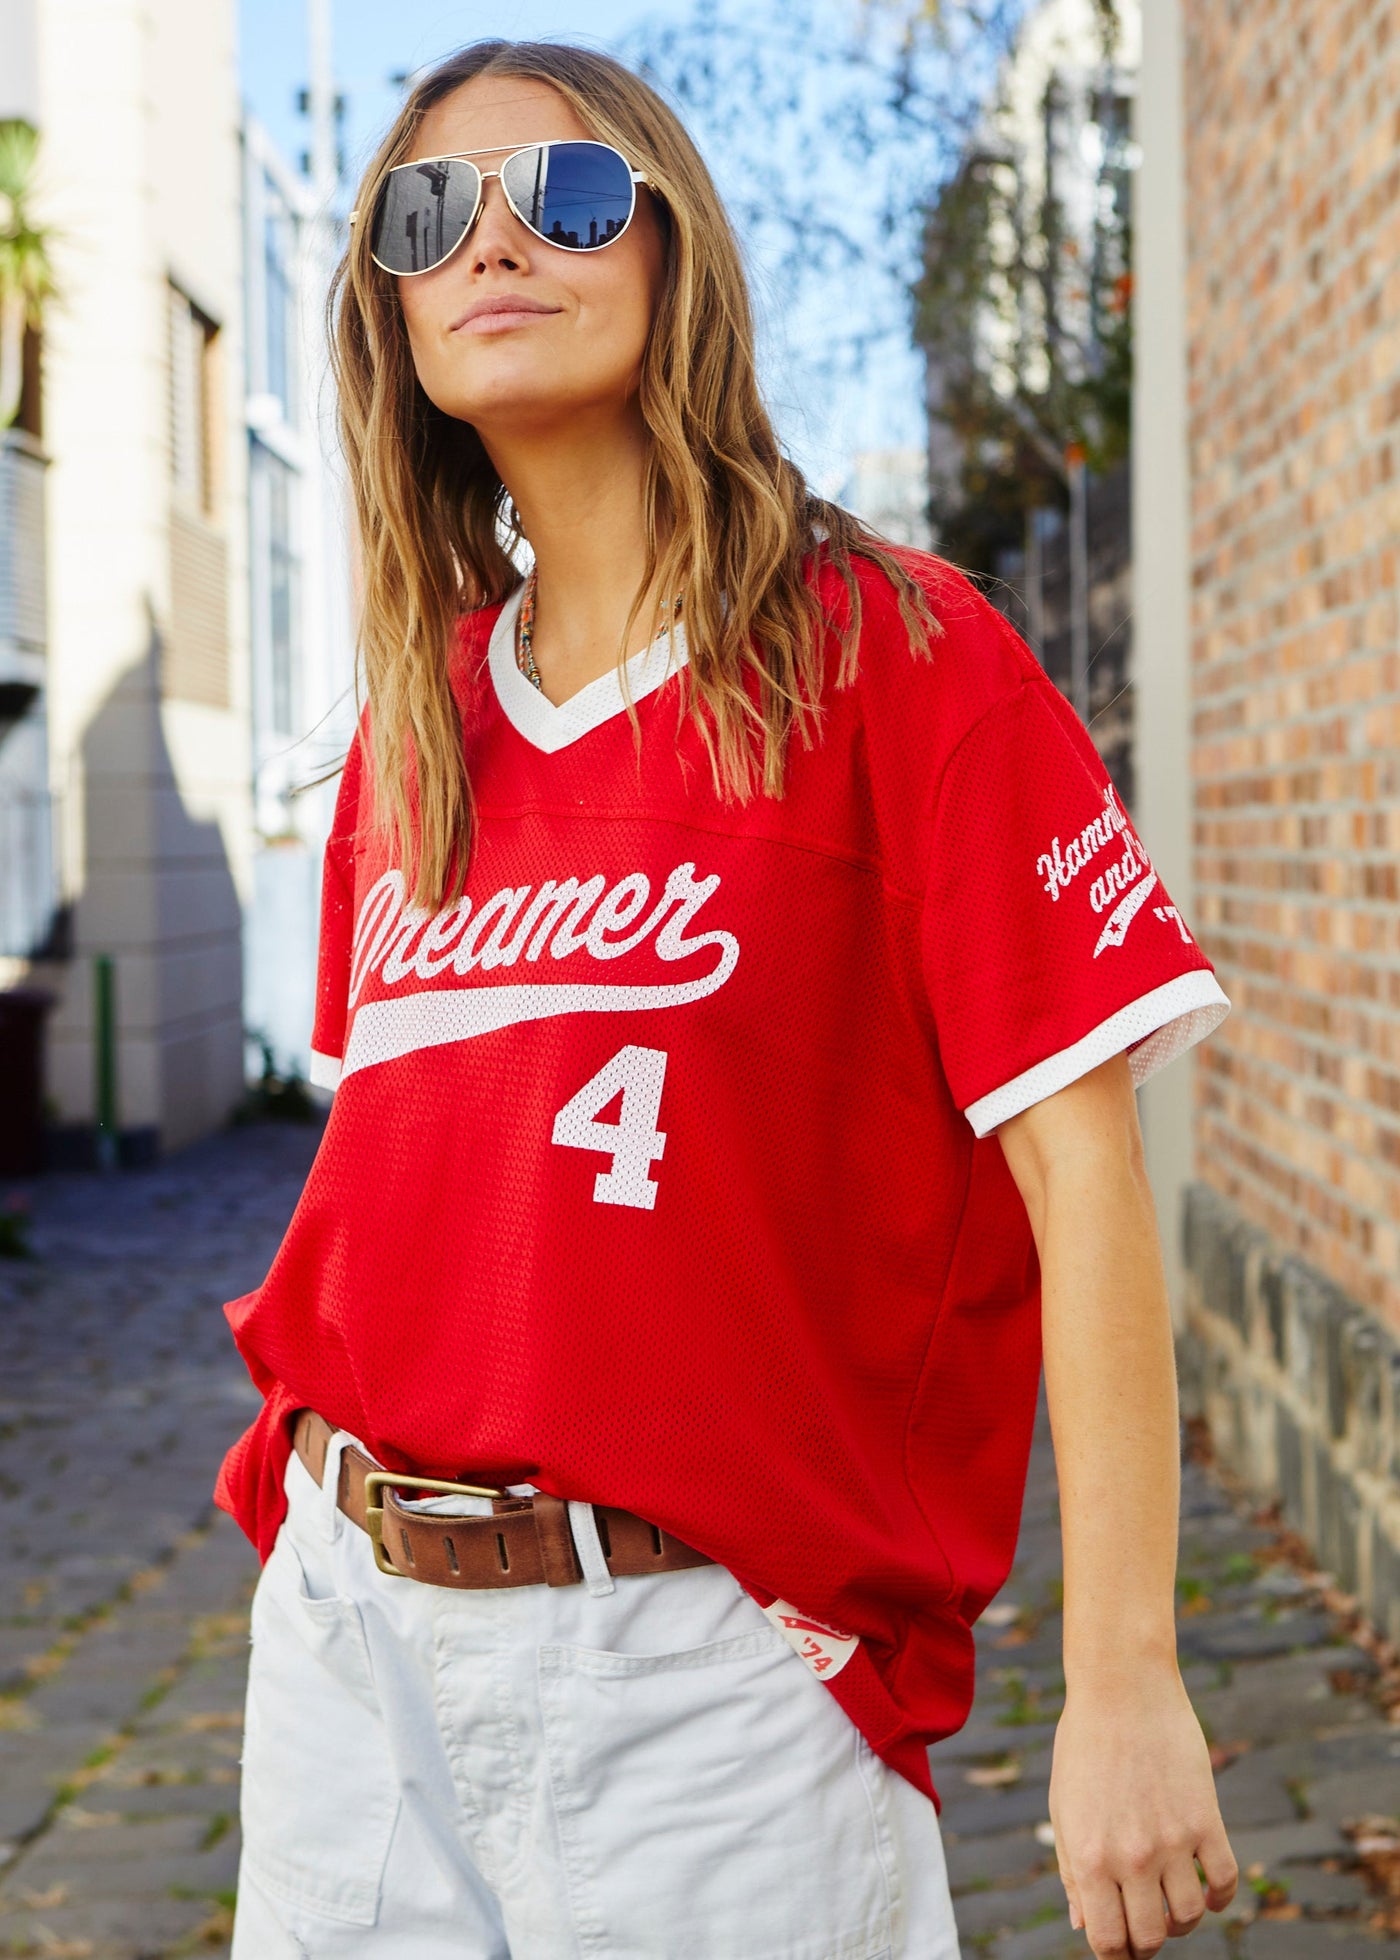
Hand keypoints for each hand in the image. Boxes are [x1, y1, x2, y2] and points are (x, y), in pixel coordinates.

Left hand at [1048, 1664, 1237, 1954]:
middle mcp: (1131, 1857)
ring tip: (1170, 1904)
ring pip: (1189, 1918)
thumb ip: (1073, 1870)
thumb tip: (1085, 1924)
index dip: (1114, 1953)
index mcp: (1089, 1857)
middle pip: (1151, 1937)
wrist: (1122, 1688)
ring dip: (1181, 1921)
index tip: (1118, 1944)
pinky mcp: (1206, 1820)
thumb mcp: (1065, 1808)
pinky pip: (1225, 1882)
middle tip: (1144, 1925)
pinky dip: (1219, 1898)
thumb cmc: (1085, 1745)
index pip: (1107, 1941)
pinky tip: (1207, 1890)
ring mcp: (1173, 1841)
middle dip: (1146, 1941)